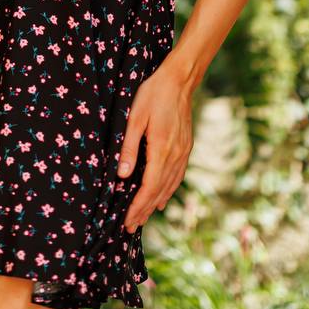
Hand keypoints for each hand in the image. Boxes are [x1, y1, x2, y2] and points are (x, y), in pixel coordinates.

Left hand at [117, 61, 193, 231]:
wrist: (180, 80)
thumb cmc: (153, 94)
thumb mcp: (134, 116)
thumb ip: (128, 146)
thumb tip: (121, 175)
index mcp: (161, 149)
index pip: (148, 187)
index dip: (137, 206)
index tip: (126, 221)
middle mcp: (175, 155)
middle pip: (159, 191)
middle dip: (144, 211)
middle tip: (130, 227)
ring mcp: (183, 152)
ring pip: (170, 185)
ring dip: (155, 203)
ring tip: (143, 217)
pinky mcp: (186, 147)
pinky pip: (177, 175)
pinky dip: (168, 190)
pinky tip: (161, 197)